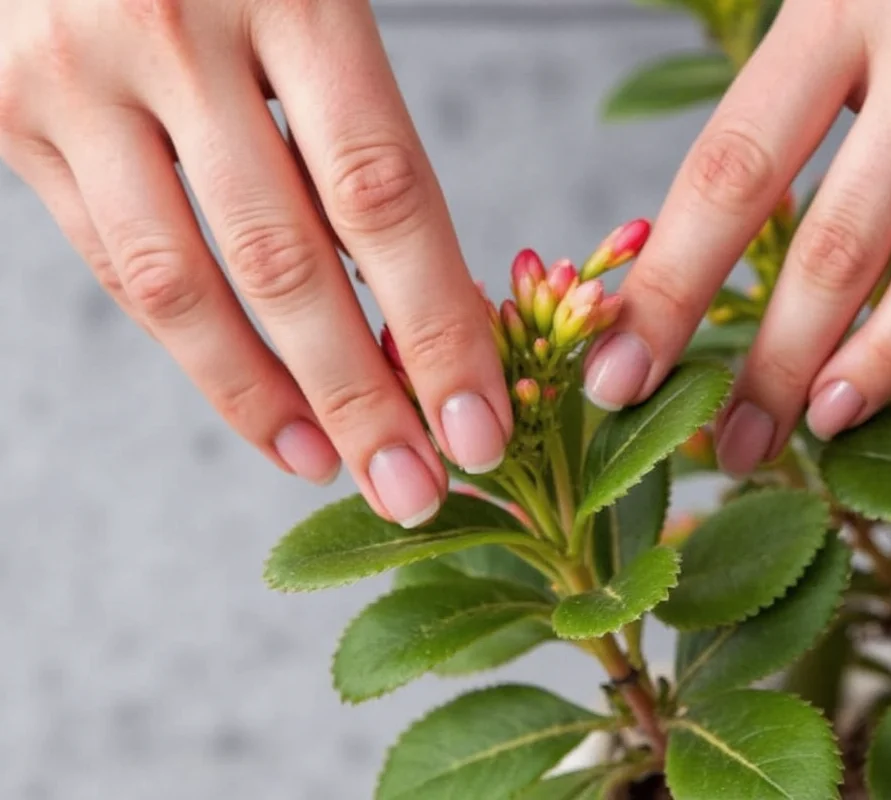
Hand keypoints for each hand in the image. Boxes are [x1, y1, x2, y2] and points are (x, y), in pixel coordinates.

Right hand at [0, 0, 511, 525]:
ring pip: (181, 285)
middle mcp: (175, 34)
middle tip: (420, 491)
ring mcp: (75, 77)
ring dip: (271, 400)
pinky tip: (263, 411)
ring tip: (339, 471)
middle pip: (286, 262)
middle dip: (363, 396)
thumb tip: (416, 279)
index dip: (438, 324)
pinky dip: (193, 352)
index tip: (481, 422)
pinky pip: (112, 262)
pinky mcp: (4, 111)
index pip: (382, 194)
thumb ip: (357, 111)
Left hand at [583, 0, 890, 474]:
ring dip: (791, 364)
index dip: (659, 267)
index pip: (719, 159)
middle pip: (758, 201)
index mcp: (828, 0)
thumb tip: (758, 204)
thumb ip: (831, 80)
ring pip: (858, 250)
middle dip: (687, 320)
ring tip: (752, 440)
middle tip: (634, 404)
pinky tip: (849, 402)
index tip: (614, 352)